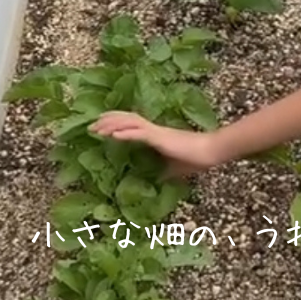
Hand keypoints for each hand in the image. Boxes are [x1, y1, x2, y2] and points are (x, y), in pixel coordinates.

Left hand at [90, 112, 219, 176]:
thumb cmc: (195, 158)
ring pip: (129, 122)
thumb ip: (163, 172)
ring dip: (112, 124)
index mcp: (155, 134)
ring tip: (96, 128)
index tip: (101, 126)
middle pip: (126, 118)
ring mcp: (156, 132)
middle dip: (107, 120)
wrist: (209, 152)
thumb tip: (155, 181)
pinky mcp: (159, 137)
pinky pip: (139, 133)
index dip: (115, 122)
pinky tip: (113, 134)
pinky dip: (125, 132)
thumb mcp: (174, 169)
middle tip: (90, 126)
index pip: (131, 123)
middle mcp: (153, 130)